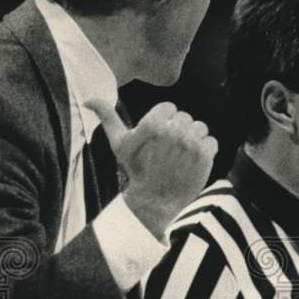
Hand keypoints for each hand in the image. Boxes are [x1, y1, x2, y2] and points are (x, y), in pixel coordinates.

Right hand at [97, 100, 217, 238]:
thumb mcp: (119, 144)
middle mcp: (173, 131)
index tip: (158, 138)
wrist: (155, 199)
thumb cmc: (136, 169)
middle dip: (178, 131)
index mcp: (152, 124)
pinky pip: (211, 142)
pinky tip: (192, 162)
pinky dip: (205, 151)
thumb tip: (87, 99)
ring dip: (193, 140)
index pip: (169, 107)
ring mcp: (190, 144)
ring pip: (200, 128)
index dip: (164, 122)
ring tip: (181, 156)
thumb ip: (107, 117)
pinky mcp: (205, 156)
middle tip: (168, 150)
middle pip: (185, 117)